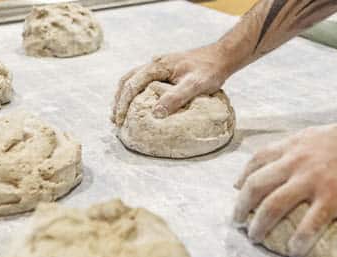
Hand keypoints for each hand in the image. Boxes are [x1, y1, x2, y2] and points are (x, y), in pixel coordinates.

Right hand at [112, 43, 232, 125]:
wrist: (222, 57)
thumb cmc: (209, 71)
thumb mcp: (194, 85)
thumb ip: (175, 97)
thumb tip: (156, 113)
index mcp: (158, 66)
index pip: (132, 84)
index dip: (123, 103)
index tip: (119, 119)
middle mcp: (155, 63)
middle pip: (127, 80)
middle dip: (118, 99)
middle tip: (115, 119)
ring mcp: (159, 65)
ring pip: (133, 79)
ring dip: (124, 95)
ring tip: (120, 112)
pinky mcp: (165, 70)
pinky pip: (143, 80)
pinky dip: (135, 92)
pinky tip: (138, 103)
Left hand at [233, 124, 336, 256]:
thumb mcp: (325, 134)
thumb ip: (305, 145)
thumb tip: (292, 156)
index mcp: (296, 145)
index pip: (258, 159)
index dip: (243, 175)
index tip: (236, 188)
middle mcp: (298, 161)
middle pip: (256, 184)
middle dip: (241, 205)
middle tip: (237, 220)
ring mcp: (313, 180)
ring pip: (273, 205)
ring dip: (259, 225)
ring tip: (255, 238)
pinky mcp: (332, 198)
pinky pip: (308, 225)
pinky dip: (298, 241)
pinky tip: (293, 251)